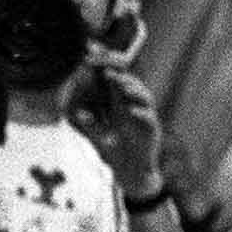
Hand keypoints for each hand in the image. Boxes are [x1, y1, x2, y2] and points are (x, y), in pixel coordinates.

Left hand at [66, 51, 165, 196]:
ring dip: (133, 89)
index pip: (115, 80)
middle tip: (106, 69)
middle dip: (120, 73)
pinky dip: (142, 114)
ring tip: (120, 84)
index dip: (107, 67)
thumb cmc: (114, 152)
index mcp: (119, 104)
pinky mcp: (152, 131)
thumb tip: (79, 114)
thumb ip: (89, 125)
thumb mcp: (97, 137)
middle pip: (131, 82)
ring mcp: (144, 118)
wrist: (131, 174)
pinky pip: (149, 119)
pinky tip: (132, 111)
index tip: (94, 57)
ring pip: (144, 97)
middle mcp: (133, 107)